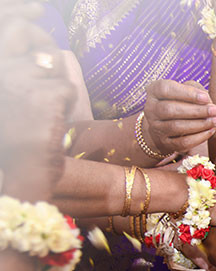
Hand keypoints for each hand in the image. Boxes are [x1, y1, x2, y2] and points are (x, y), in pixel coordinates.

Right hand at [0, 17, 72, 200]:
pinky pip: (67, 89)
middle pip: (36, 43)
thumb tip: (50, 47)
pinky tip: (50, 123)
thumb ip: (23, 65)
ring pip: (54, 67)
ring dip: (56, 89)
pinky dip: (65, 106)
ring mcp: (18, 80)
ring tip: (42, 113)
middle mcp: (1, 69)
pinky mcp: (43, 96)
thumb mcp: (13, 93)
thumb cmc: (17, 134)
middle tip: (47, 86)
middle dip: (48, 59)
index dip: (20, 15)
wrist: (20, 170)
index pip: (11, 26)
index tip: (38, 8)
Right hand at [141, 80, 215, 156]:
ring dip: (199, 124)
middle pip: (170, 109)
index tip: (206, 98)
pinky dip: (198, 137)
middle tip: (215, 110)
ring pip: (176, 127)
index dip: (187, 93)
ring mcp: (156, 127)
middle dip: (196, 111)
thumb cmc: (181, 102)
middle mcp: (151, 109)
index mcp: (154, 91)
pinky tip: (211, 130)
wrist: (166, 127)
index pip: (165, 89)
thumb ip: (195, 91)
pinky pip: (182, 142)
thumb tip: (208, 102)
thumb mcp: (185, 92)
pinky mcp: (165, 143)